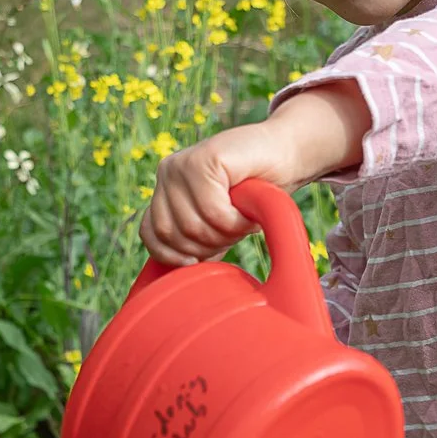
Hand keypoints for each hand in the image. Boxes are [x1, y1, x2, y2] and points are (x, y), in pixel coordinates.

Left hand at [138, 85, 368, 266]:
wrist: (286, 155)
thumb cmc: (254, 195)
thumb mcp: (217, 225)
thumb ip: (194, 243)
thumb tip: (176, 282)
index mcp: (165, 190)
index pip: (150, 234)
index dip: (176, 256)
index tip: (203, 258)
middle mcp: (168, 174)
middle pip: (171, 234)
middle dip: (207, 245)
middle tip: (233, 233)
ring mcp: (183, 164)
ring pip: (191, 225)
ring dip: (225, 234)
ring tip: (242, 222)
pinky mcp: (204, 158)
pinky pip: (212, 211)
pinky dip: (235, 222)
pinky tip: (247, 213)